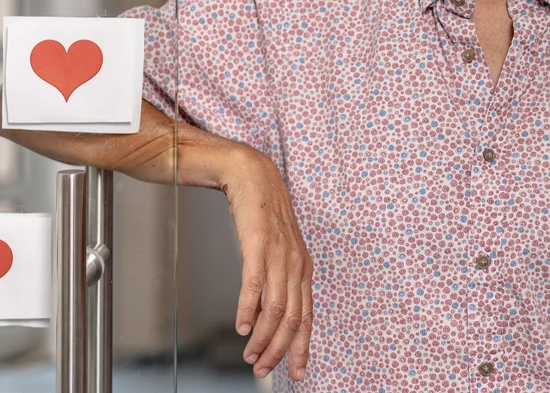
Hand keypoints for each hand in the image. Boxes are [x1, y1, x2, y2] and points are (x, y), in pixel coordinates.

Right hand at [222, 148, 312, 380]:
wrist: (253, 177)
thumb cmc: (263, 217)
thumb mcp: (276, 254)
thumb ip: (275, 284)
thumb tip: (265, 318)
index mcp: (303, 269)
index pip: (307, 316)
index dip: (301, 347)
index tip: (297, 372)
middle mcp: (296, 264)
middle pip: (293, 318)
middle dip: (279, 350)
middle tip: (262, 369)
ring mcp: (279, 255)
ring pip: (276, 307)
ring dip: (263, 337)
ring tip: (250, 356)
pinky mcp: (259, 244)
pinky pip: (256, 284)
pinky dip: (250, 309)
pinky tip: (242, 327)